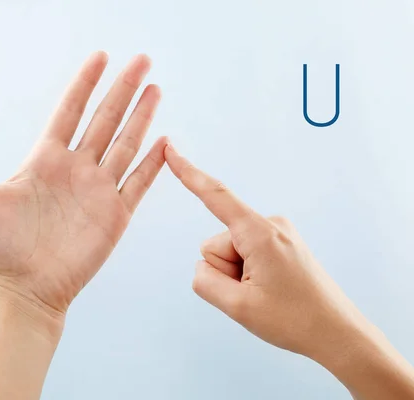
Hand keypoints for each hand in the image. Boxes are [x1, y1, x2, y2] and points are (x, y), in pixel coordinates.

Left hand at [0, 52, 165, 320]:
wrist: (23, 288)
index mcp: (45, 159)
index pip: (70, 110)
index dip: (85, 83)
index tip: (101, 57)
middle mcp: (76, 169)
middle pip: (105, 120)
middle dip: (123, 90)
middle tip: (141, 61)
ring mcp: (98, 190)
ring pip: (126, 145)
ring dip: (141, 117)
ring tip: (154, 89)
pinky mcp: (115, 215)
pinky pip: (139, 183)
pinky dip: (153, 164)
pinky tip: (164, 142)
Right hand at [164, 143, 368, 359]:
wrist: (337, 333)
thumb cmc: (295, 320)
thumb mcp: (237, 307)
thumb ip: (204, 281)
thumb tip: (201, 266)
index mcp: (259, 233)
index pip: (215, 196)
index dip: (187, 172)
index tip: (170, 150)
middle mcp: (269, 224)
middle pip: (217, 243)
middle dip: (225, 270)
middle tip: (254, 294)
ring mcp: (277, 233)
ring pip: (230, 251)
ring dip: (237, 275)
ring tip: (266, 294)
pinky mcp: (280, 243)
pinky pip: (244, 253)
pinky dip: (247, 273)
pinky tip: (270, 289)